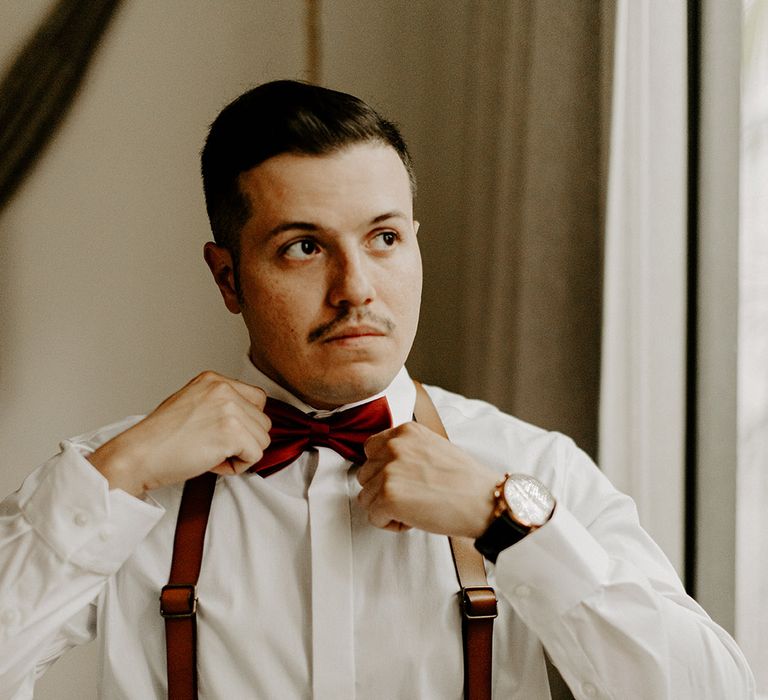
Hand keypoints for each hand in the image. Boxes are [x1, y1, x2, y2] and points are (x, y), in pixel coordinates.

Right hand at [87, 371, 270, 495]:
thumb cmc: (160, 439)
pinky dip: (238, 466)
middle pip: (263, 421)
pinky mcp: (231, 432)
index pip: (257, 399)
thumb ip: (219, 404)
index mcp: (213, 379)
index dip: (245, 423)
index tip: (222, 434)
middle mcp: (223, 389)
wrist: (138, 455)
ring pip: (262, 439)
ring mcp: (229, 409)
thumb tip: (247, 419)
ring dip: (241, 454)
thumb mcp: (191, 404)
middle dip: (243, 441)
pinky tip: (213, 462)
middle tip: (213, 447)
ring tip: (211, 454)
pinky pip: (256, 455)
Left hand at [357, 422, 499, 537]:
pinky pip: (373, 517)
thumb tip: (383, 465)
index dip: (383, 469)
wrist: (484, 502)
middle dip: (383, 490)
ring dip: (386, 508)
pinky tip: (413, 519)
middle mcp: (394, 446)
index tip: (401, 480)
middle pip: (365, 474)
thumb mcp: (433, 447)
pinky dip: (390, 524)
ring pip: (366, 497)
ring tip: (414, 508)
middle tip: (412, 497)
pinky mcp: (388, 496)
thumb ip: (406, 450)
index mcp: (405, 431)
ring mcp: (389, 470)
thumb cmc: (465, 481)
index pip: (371, 449)